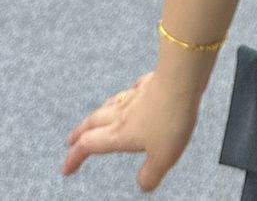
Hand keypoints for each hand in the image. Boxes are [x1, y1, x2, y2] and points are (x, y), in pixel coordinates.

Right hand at [61, 69, 199, 191]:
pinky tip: (133, 91)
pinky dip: (128, 94)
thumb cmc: (171, 118)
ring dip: (99, 114)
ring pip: (110, 105)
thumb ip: (150, 175)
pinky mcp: (152, 82)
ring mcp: (137, 95)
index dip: (74, 158)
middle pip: (93, 122)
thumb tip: (143, 185)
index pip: (89, 146)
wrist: (183, 78)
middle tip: (71, 140)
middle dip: (80, 133)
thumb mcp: (162, 158)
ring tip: (96, 118)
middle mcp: (123, 113)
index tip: (66, 169)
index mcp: (120, 134)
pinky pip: (134, 89)